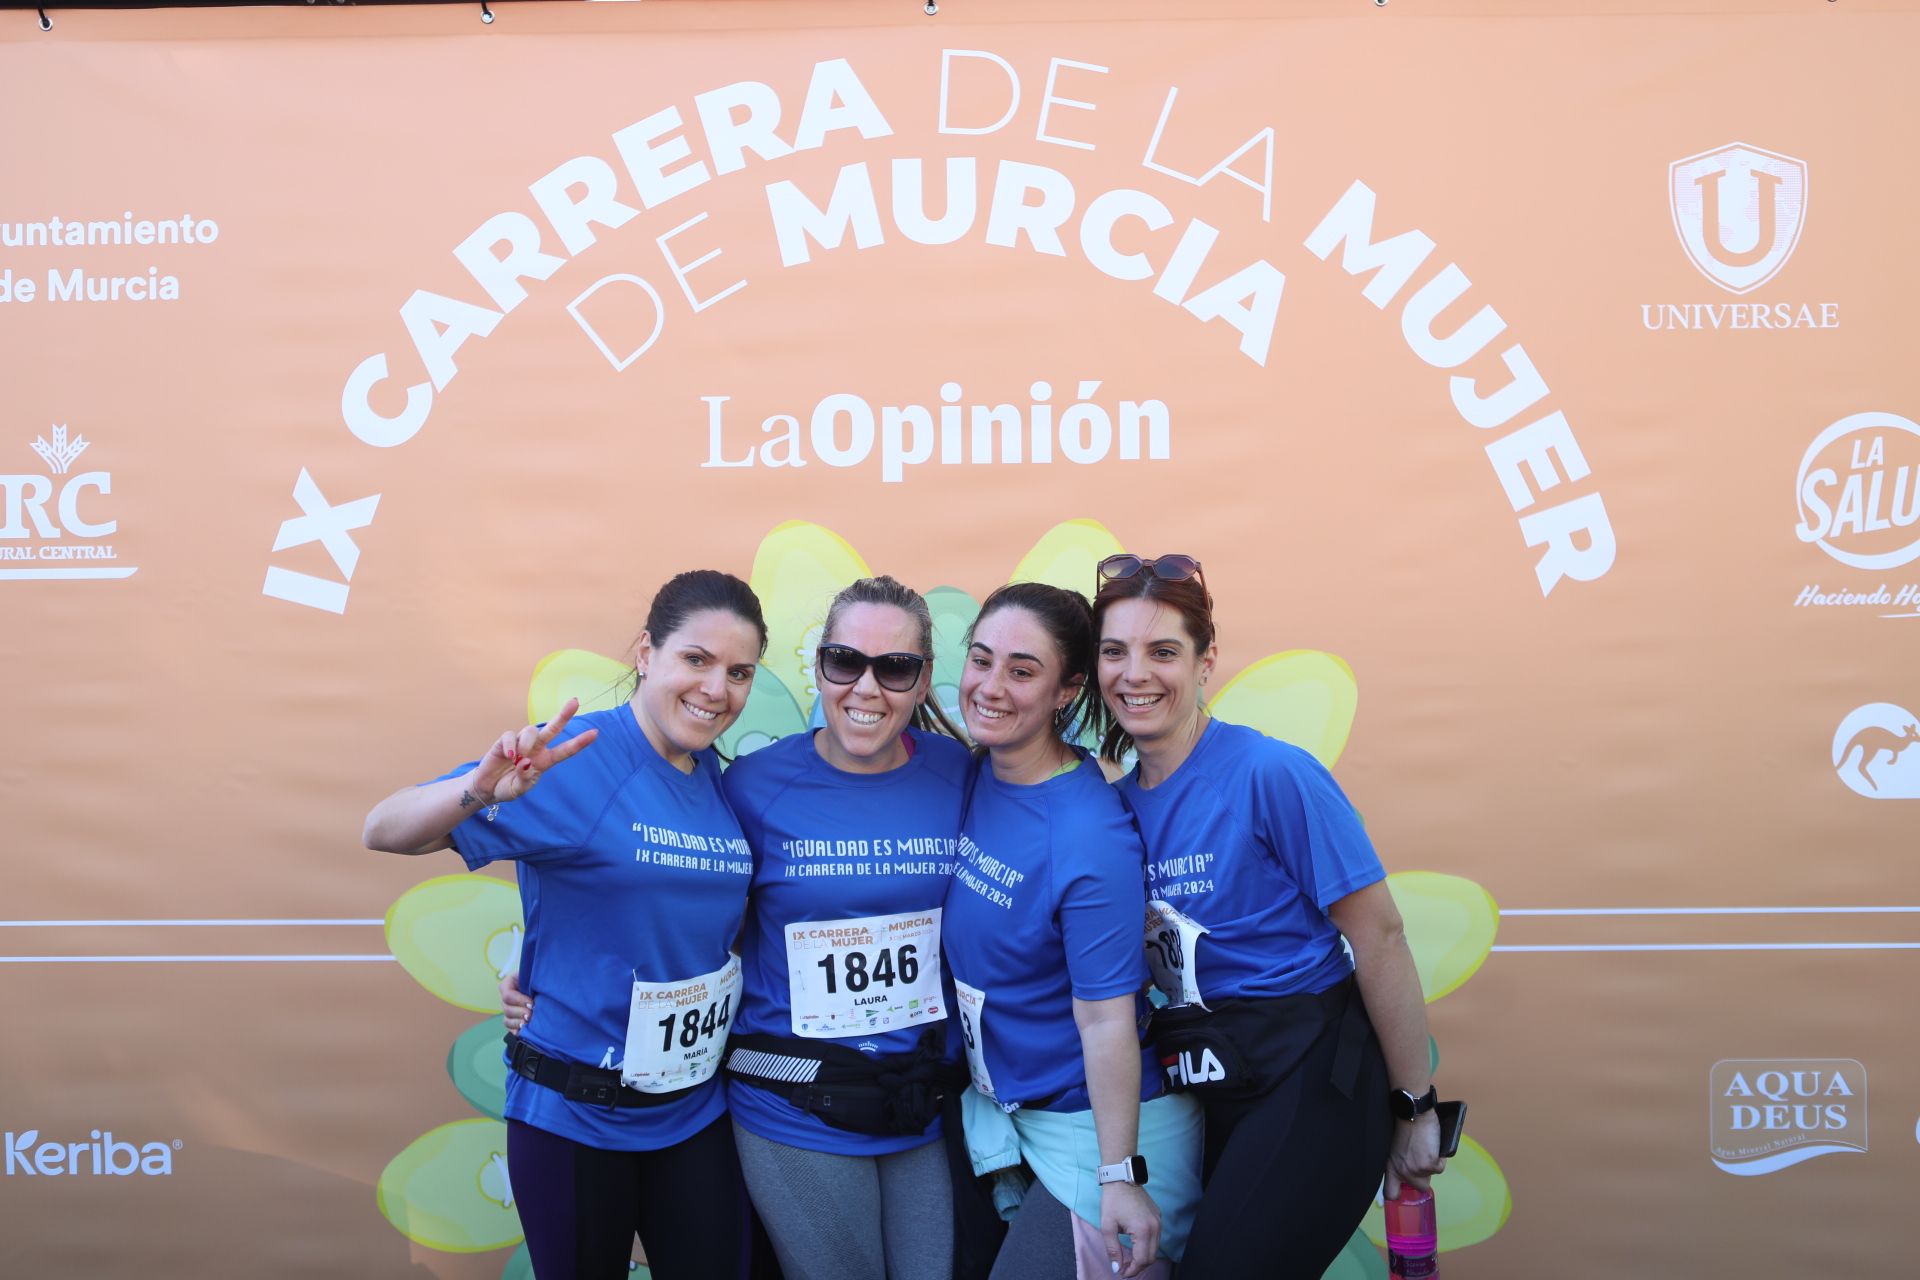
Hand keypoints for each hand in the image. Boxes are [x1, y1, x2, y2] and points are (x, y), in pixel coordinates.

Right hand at [471, 698, 597, 804]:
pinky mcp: (504, 741)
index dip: (580, 742)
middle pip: (553, 728)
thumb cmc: (507, 787)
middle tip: (575, 701)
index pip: (565, 750)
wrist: (487, 788)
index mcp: (545, 761)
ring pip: (531, 731)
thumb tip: (527, 763)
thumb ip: (525, 779)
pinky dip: (511, 745)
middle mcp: (536, 748)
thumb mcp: (519, 790)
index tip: (595, 733)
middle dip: (564, 715)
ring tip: (517, 759)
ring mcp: (520, 743)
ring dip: (527, 744)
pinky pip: (510, 736)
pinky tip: (509, 756)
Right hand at [501, 973, 534, 1032]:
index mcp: (509, 984)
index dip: (519, 1000)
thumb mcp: (536, 976)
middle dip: (520, 1013)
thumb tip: (540, 985)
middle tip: (531, 1015)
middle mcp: (506, 999)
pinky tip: (525, 1031)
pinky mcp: (512, 1021)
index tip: (532, 1003)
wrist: (545, 987)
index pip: (508, 995)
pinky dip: (517, 1031)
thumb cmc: (540, 979)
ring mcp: (508, 1011)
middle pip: (507, 1009)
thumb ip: (535, 980)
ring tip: (528, 1023)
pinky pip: (510, 1029)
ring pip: (507, 1020)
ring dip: (518, 1023)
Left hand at [1100, 1181, 1159, 1277]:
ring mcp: (1159, 1222)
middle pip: (1151, 1258)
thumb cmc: (1113, 1200)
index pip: (1142, 1260)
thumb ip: (1113, 1250)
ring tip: (1128, 1260)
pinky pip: (1156, 1238)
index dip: (1132, 1270)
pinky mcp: (1158, 1217)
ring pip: (1155, 1249)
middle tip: (1123, 1269)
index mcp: (1143, 1230)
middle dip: (1138, 1267)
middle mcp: (1155, 1227)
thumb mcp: (1107, 1226)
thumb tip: (1117, 1268)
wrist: (1122, 1178)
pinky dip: (1147, 1247)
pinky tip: (1135, 1247)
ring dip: (1143, 1257)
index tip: (1121, 1273)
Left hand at [1385, 1110, 1445, 1197]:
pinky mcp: (1429, 1164)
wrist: (1413, 1113)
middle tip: (1423, 1161)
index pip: (1391, 1194)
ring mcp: (1416, 1170)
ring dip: (1432, 1164)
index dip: (1399, 1195)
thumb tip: (1411, 1170)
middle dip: (1424, 1176)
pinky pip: (1440, 1167)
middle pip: (1419, 1187)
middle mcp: (1402, 1172)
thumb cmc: (1405, 1126)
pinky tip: (1433, 1145)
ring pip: (1431, 1176)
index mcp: (1391, 1167)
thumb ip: (1400, 1162)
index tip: (1404, 1191)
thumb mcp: (1395, 1149)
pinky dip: (1441, 1158)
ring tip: (1426, 1148)